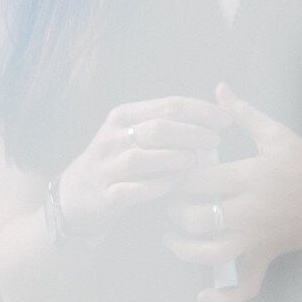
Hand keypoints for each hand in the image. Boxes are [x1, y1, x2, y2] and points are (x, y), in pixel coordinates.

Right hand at [54, 96, 230, 239]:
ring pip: (142, 158)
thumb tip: (215, 113)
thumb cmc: (119, 161)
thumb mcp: (135, 133)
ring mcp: (105, 167)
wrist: (75, 196)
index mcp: (123, 116)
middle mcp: (112, 138)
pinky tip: (173, 185)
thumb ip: (166, 121)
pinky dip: (154, 187)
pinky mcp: (103, 195)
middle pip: (158, 128)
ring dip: (174, 159)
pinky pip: (130, 191)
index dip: (201, 111)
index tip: (226, 120)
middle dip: (192, 133)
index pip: (168, 105)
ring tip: (197, 162)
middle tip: (216, 141)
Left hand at [164, 83, 301, 301]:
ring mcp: (260, 235)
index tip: (169, 171)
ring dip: (184, 250)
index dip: (175, 177)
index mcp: (252, 174)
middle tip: (167, 203)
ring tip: (173, 238)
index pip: (198, 179)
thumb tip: (219, 89)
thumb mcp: (278, 134)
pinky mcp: (269, 253)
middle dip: (173, 213)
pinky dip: (222, 296)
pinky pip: (244, 284)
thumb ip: (243, 113)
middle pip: (195, 218)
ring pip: (210, 253)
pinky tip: (202, 293)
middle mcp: (253, 208)